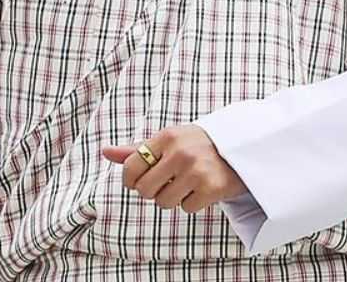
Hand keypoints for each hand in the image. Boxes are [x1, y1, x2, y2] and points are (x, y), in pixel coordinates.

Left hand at [102, 125, 246, 213]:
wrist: (241, 149)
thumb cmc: (196, 145)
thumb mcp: (168, 141)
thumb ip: (137, 149)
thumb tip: (105, 152)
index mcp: (165, 137)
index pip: (131, 166)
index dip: (130, 180)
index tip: (136, 182)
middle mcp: (180, 153)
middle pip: (145, 190)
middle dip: (152, 191)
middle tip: (166, 183)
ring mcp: (196, 171)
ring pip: (164, 202)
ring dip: (172, 198)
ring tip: (185, 185)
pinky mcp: (212, 188)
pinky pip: (186, 208)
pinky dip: (192, 203)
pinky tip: (201, 189)